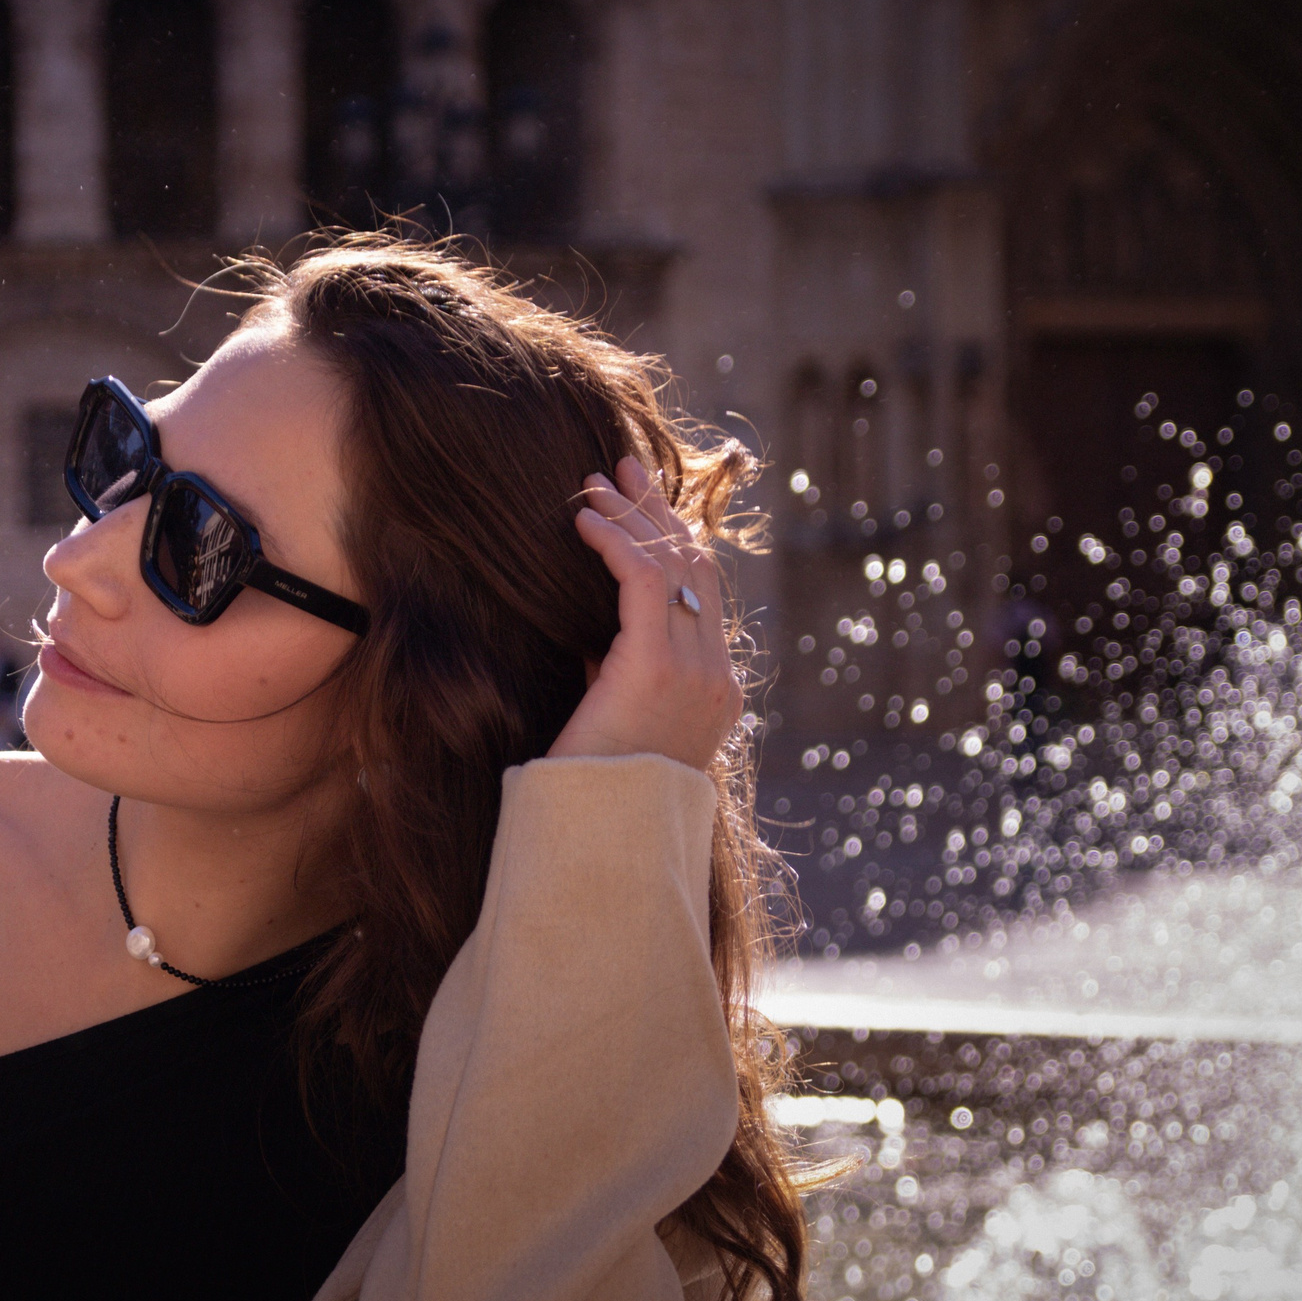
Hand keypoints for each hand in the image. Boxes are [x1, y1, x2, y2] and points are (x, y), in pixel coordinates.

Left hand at [547, 455, 742, 771]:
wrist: (597, 832)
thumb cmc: (595, 784)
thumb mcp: (620, 718)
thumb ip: (622, 671)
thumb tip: (594, 630)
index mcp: (717, 690)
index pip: (706, 592)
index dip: (677, 537)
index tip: (645, 502)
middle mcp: (716, 677)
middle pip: (695, 566)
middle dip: (658, 510)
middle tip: (623, 468)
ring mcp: (695, 672)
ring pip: (670, 566)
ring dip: (630, 516)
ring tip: (592, 484)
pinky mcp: (654, 668)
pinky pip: (639, 580)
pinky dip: (613, 542)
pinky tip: (584, 521)